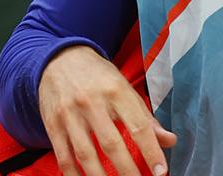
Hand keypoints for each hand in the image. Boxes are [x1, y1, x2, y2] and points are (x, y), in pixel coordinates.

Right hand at [39, 44, 176, 175]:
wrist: (59, 59)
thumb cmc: (99, 77)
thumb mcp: (125, 88)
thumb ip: (146, 118)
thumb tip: (169, 141)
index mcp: (116, 91)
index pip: (138, 126)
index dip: (151, 151)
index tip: (160, 172)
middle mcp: (92, 103)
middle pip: (111, 144)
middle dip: (127, 171)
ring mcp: (70, 115)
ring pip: (86, 154)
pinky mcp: (53, 125)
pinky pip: (64, 156)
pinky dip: (74, 175)